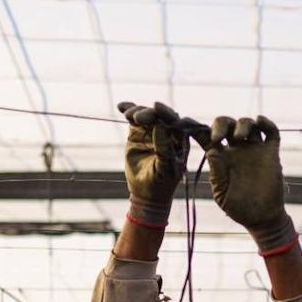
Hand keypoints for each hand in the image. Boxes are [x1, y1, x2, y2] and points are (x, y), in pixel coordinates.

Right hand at [118, 101, 188, 226]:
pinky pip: (134, 118)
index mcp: (180, 140)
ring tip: (129, 115)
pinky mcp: (139, 132)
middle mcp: (168, 132)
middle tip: (138, 117)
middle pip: (160, 115)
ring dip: (137, 111)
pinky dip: (128, 111)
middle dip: (149, 113)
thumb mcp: (165, 169)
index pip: (175, 122)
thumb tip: (160, 125)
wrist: (146, 194)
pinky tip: (121, 106)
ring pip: (146, 114)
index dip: (166, 114)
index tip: (156, 107)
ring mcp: (153, 130)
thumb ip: (164, 148)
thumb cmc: (161, 184)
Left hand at [203, 115, 295, 253]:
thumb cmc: (239, 209)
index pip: (207, 138)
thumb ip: (217, 174)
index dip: (198, 129)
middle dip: (221, 124)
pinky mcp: (271, 153)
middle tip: (218, 136)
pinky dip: (267, 123)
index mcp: (221, 159)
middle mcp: (236, 150)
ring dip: (242, 124)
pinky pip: (271, 132)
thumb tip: (211, 151)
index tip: (190, 125)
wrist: (262, 219)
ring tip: (239, 137)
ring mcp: (254, 150)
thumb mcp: (222, 194)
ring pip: (248, 124)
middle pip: (228, 125)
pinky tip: (260, 120)